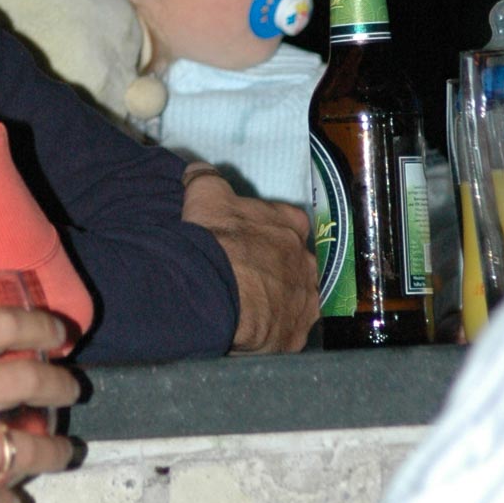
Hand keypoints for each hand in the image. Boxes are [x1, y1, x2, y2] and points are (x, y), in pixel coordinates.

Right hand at [0, 305, 79, 502]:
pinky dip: (9, 499)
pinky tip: (11, 498)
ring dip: (54, 449)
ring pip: (29, 447)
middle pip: (30, 380)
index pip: (3, 326)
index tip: (56, 333)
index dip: (41, 326)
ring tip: (61, 449)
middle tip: (70, 388)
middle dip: (62, 384)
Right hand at [181, 162, 317, 352]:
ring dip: (280, 300)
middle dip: (279, 267)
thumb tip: (197, 168)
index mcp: (291, 224)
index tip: (252, 238)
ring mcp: (305, 300)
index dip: (270, 230)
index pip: (290, 221)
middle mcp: (306, 261)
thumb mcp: (205, 196)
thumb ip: (206, 178)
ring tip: (252, 306)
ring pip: (298, 298)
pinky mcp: (296, 334)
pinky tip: (254, 331)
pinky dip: (274, 331)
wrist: (214, 291)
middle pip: (297, 262)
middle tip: (249, 274)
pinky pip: (289, 332)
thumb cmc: (214, 240)